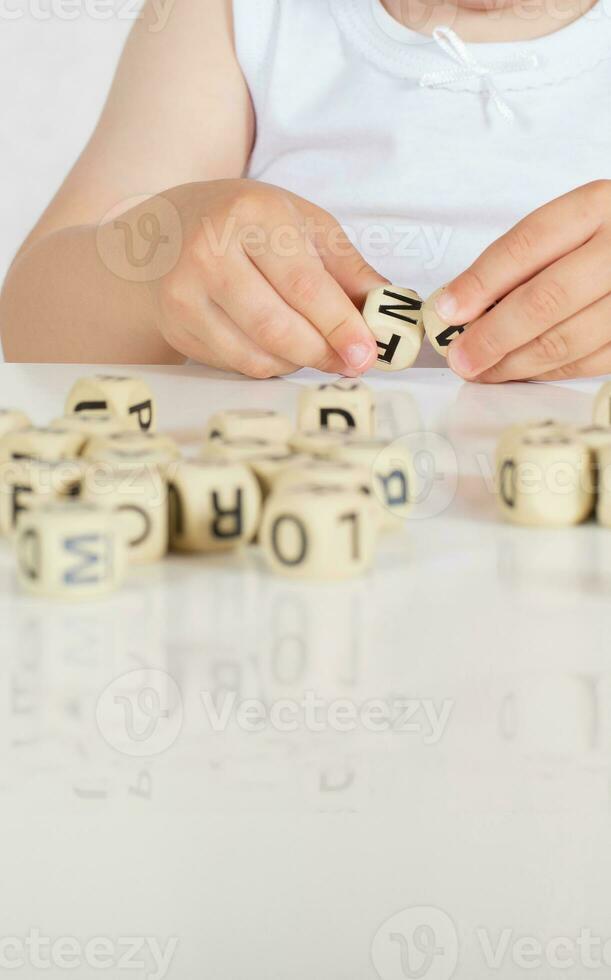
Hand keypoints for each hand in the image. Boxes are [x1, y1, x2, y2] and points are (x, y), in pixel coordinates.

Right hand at [143, 179, 383, 377]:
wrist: (164, 232)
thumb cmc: (244, 223)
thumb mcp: (301, 224)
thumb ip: (347, 268)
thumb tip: (390, 308)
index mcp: (250, 216)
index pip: (303, 284)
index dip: (339, 325)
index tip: (367, 352)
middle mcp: (209, 253)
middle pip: (277, 327)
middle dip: (323, 353)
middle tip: (352, 362)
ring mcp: (185, 295)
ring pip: (256, 356)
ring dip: (297, 362)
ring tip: (314, 347)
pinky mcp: (177, 329)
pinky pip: (236, 365)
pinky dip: (268, 365)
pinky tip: (278, 348)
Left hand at [434, 181, 610, 382]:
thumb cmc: (600, 238)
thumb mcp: (568, 226)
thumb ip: (520, 260)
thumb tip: (460, 306)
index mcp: (596, 207)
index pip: (528, 245)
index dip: (482, 282)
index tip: (448, 309)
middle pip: (545, 299)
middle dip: (492, 335)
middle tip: (460, 356)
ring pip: (566, 339)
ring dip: (514, 363)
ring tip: (481, 370)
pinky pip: (588, 362)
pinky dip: (547, 371)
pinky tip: (518, 370)